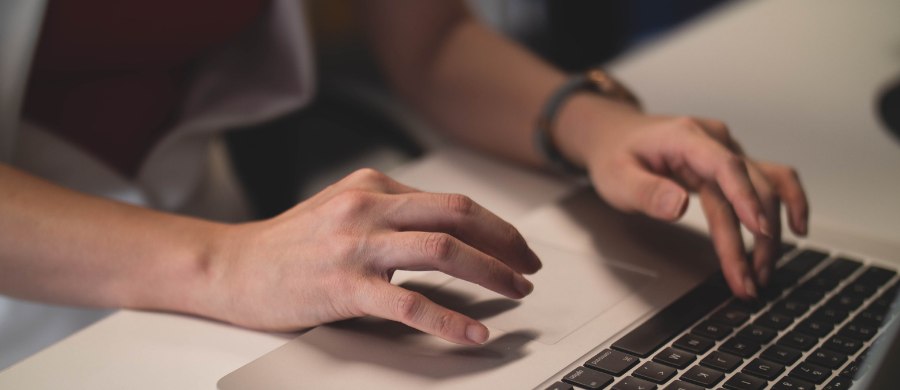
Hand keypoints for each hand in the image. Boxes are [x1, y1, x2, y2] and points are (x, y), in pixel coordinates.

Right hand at [198, 169, 540, 344]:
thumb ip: (391, 213)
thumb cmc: (289, 245)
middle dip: (505, 244)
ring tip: (515, 295)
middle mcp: (368, 207)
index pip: (452, 201)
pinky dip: (449, 319)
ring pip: (443, 251)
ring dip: (490, 274)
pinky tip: (472, 333)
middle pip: (458, 216)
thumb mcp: (343, 209)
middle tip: (529, 270)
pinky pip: (409, 302)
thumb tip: (450, 234)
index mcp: (373, 186)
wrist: (231, 266)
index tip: (518, 249)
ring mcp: (355, 245)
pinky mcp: (343, 285)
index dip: (495, 226)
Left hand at [556, 95, 807, 299]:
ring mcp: (726, 150)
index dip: (745, 199)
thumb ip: (647, 192)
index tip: (759, 231)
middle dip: (755, 237)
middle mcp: (714, 140)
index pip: (726, 166)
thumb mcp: (616, 177)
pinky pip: (769, 180)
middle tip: (750, 280)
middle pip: (749, 187)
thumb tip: (680, 206)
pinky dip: (789, 201)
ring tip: (764, 272)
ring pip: (765, 188)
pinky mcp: (730, 164)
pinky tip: (798, 227)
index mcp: (685, 137)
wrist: (614, 134)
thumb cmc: (615, 154)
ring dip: (771, 231)